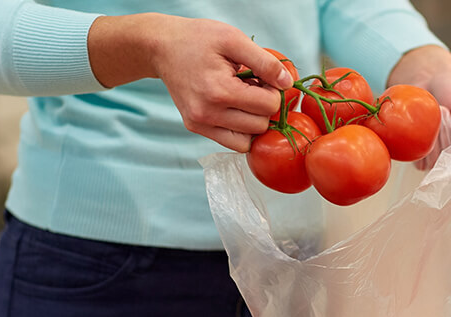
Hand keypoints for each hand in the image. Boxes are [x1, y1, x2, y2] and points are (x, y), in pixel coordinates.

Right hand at [88, 14, 292, 151]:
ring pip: (248, 141)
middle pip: (260, 125)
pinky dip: (240, 130)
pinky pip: (232, 143)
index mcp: (219, 91)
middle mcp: (207, 114)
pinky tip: (235, 108)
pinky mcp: (195, 128)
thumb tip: (288, 84)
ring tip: (243, 98)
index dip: (273, 90)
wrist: (162, 48)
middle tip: (253, 85)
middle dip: (264, 106)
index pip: (268, 106)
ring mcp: (199, 124)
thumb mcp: (234, 39)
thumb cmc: (198, 39)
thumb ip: (265, 62)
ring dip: (253, 121)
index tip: (262, 76)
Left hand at [387, 45, 450, 155]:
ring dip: (434, 137)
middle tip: (449, 116)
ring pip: (437, 163)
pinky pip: (421, 161)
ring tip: (437, 117)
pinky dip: (420, 141)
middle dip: (449, 136)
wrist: (427, 78)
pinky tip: (424, 125)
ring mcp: (444, 156)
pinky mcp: (425, 155)